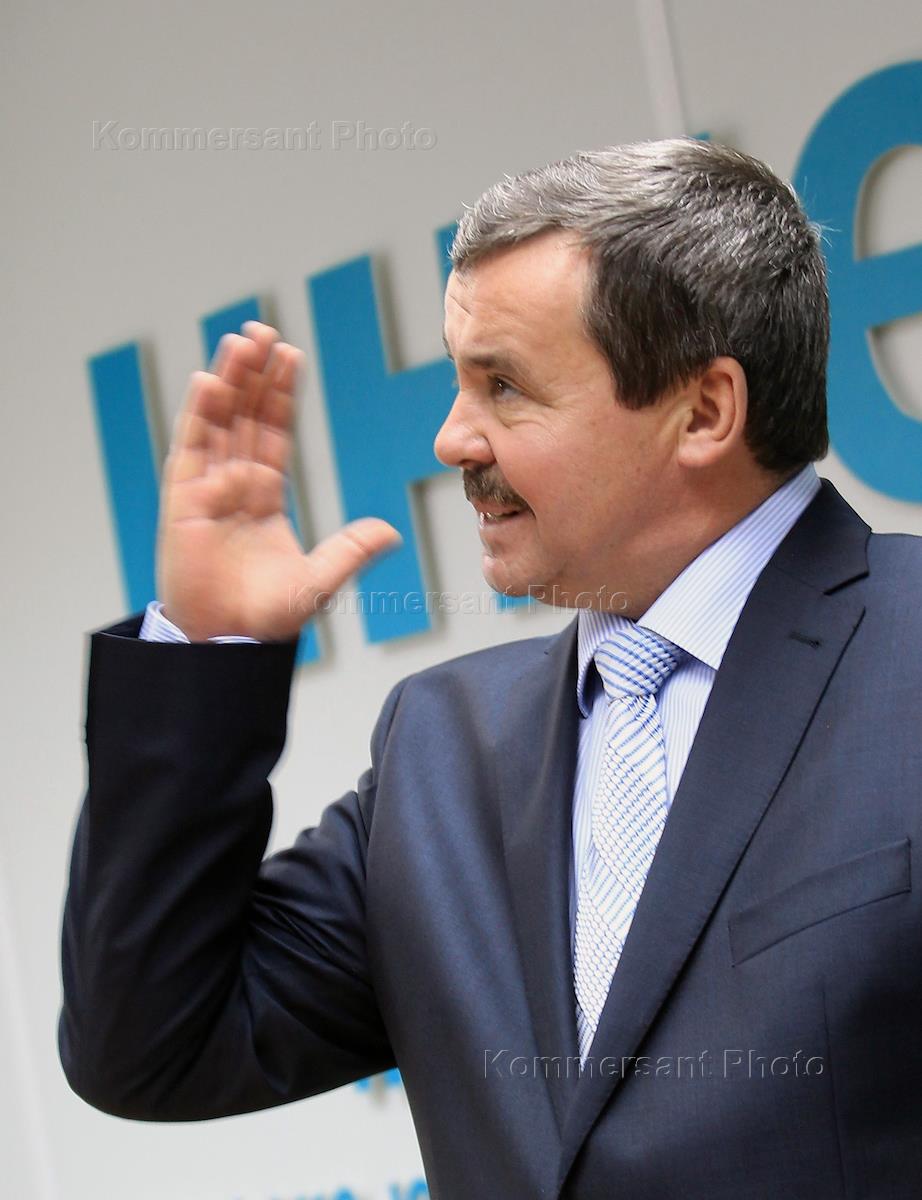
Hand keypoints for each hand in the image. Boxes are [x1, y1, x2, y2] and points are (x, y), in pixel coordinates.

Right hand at [157, 322, 399, 641]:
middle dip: (255, 374)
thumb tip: (391, 531)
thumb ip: (350, 551)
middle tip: (264, 331)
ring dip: (230, 381)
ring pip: (218, 422)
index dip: (281, 395)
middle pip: (244, 416)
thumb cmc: (266, 618)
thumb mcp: (319, 580)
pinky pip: (191, 450)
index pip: (273, 432)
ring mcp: (206, 490)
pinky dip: (200, 415)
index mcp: (264, 496)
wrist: (227, 645)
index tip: (290, 357)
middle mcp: (234, 485)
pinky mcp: (183, 502)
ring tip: (242, 340)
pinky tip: (211, 380)